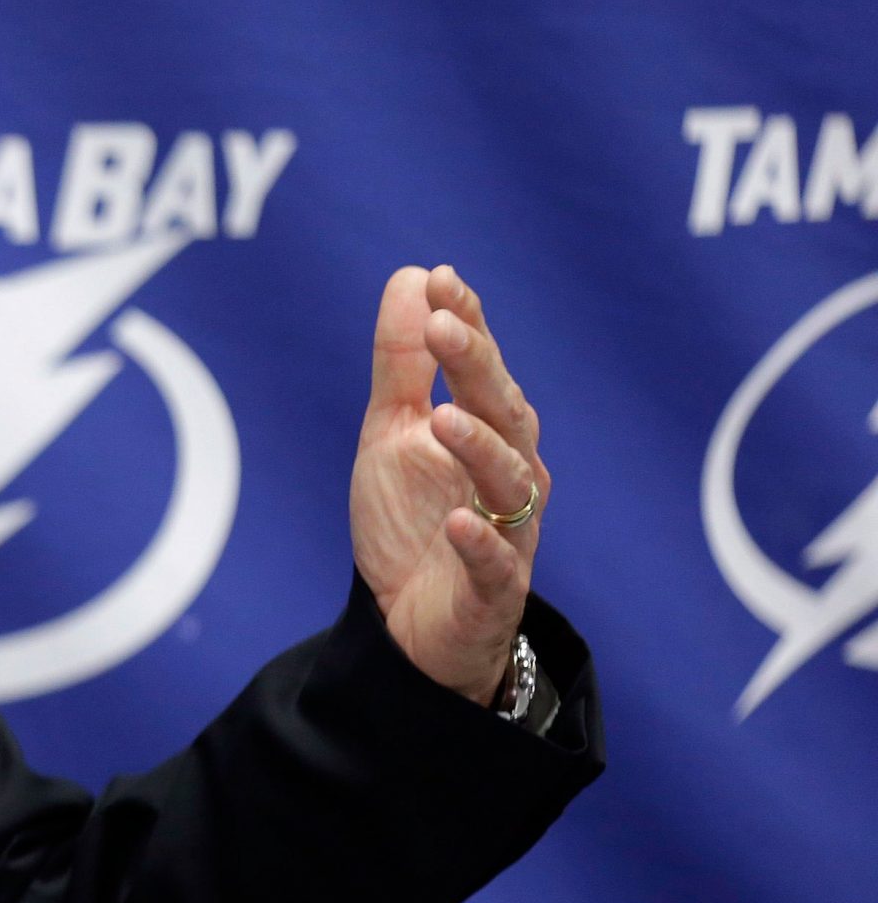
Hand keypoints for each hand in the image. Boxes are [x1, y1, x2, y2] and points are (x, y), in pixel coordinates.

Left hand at [349, 266, 548, 706]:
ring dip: (479, 447)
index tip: (440, 281)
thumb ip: (402, 364)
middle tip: (443, 327)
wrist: (412, 623)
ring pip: (510, 482)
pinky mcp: (494, 589)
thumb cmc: (414, 517)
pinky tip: (458, 523)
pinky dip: (479, 542)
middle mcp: (510, 473)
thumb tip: (412, 278)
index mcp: (488, 429)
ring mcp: (509, 531)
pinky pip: (496, 563)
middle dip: (476, 368)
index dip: (467, 324)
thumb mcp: (393, 433)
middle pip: (503, 412)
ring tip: (444, 417)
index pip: (482, 367)